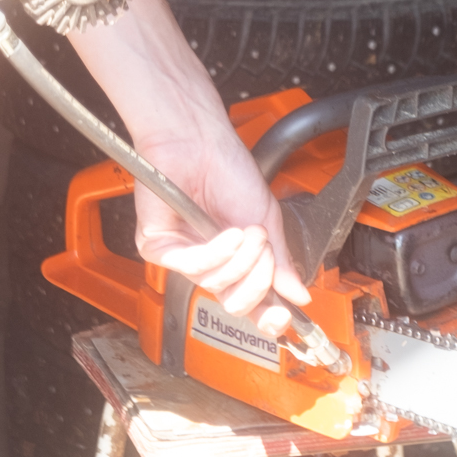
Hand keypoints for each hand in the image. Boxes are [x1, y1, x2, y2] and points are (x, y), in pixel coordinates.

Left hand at [131, 115, 308, 337]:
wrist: (198, 140)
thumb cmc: (228, 169)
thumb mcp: (265, 218)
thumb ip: (281, 260)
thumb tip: (297, 294)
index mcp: (233, 259)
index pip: (249, 301)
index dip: (267, 316)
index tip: (284, 316)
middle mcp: (206, 263)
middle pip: (234, 302)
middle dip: (258, 278)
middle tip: (265, 249)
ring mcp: (182, 256)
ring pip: (216, 286)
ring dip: (240, 258)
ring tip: (246, 230)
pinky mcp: (158, 246)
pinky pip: (192, 267)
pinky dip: (216, 252)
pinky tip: (228, 234)